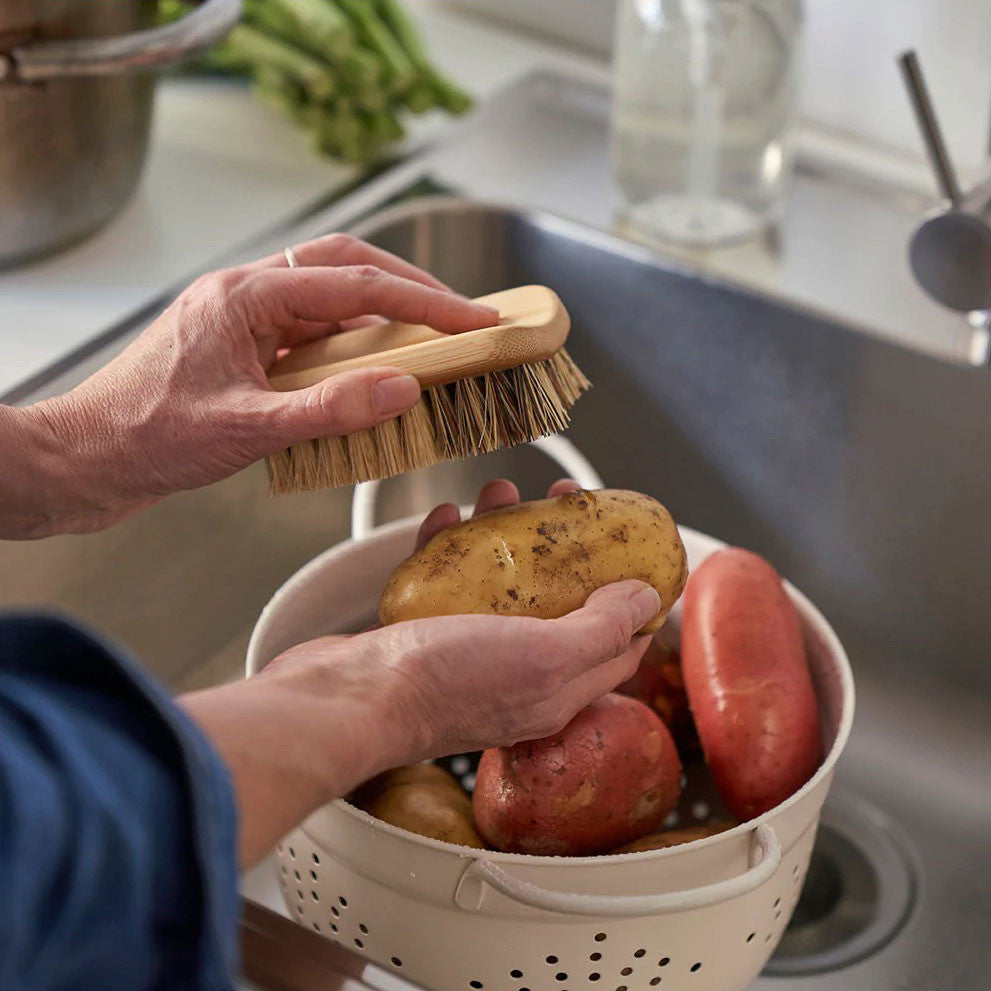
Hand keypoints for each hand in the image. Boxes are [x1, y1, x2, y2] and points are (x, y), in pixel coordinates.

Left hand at [0, 234, 497, 537]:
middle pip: (347, 265)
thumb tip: (402, 389)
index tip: (476, 318)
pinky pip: (314, 331)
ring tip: (431, 338)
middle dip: (411, 287)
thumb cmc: (147, 436)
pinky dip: (355, 343)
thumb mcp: (247, 429)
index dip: (426, 302)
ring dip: (384, 311)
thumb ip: (330, 409)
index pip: (357, 285)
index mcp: (246, 296)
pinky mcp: (247, 347)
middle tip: (461, 315)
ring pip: (332, 294)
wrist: (89, 460)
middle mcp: (248, 294)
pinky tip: (375, 370)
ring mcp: (247, 319)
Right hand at [182, 479, 657, 864]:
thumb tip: (646, 597)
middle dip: (567, 546)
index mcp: (556, 690)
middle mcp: (517, 673)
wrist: (348, 698)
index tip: (632, 546)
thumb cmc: (446, 684)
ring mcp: (468, 651)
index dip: (631, 595)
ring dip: (504, 533)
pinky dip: (448, 545)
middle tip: (565, 499)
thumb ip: (601, 628)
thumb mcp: (545, 657)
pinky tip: (445, 517)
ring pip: (500, 582)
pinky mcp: (423, 632)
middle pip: (558, 599)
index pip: (615, 644)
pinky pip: (445, 579)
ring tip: (500, 492)